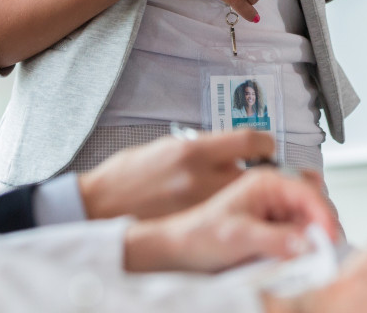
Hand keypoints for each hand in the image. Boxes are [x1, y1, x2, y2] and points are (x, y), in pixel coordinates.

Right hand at [79, 129, 275, 219]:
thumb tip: (228, 147)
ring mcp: (200, 205)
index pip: (250, 141)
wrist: (100, 206)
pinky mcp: (195, 225)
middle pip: (256, 173)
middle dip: (262, 171)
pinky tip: (224, 209)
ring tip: (241, 191)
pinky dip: (231, 211)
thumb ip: (201, 147)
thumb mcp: (166, 147)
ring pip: (245, 197)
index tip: (265, 146)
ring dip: (248, 193)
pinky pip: (226, 215)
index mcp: (193, 151)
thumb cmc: (128, 174)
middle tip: (260, 171)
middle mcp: (200, 178)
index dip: (265, 143)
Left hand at [123, 168, 338, 273]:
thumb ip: (274, 238)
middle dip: (323, 225)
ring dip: (314, 235)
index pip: (309, 191)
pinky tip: (294, 254)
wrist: (180, 248)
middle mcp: (271, 189)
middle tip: (322, 250)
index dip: (324, 215)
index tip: (330, 238)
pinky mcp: (272, 222)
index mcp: (264, 180)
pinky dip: (303, 242)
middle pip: (314, 202)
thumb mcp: (237, 237)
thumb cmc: (199, 235)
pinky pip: (298, 230)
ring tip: (308, 254)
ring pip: (309, 217)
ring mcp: (273, 205)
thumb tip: (307, 242)